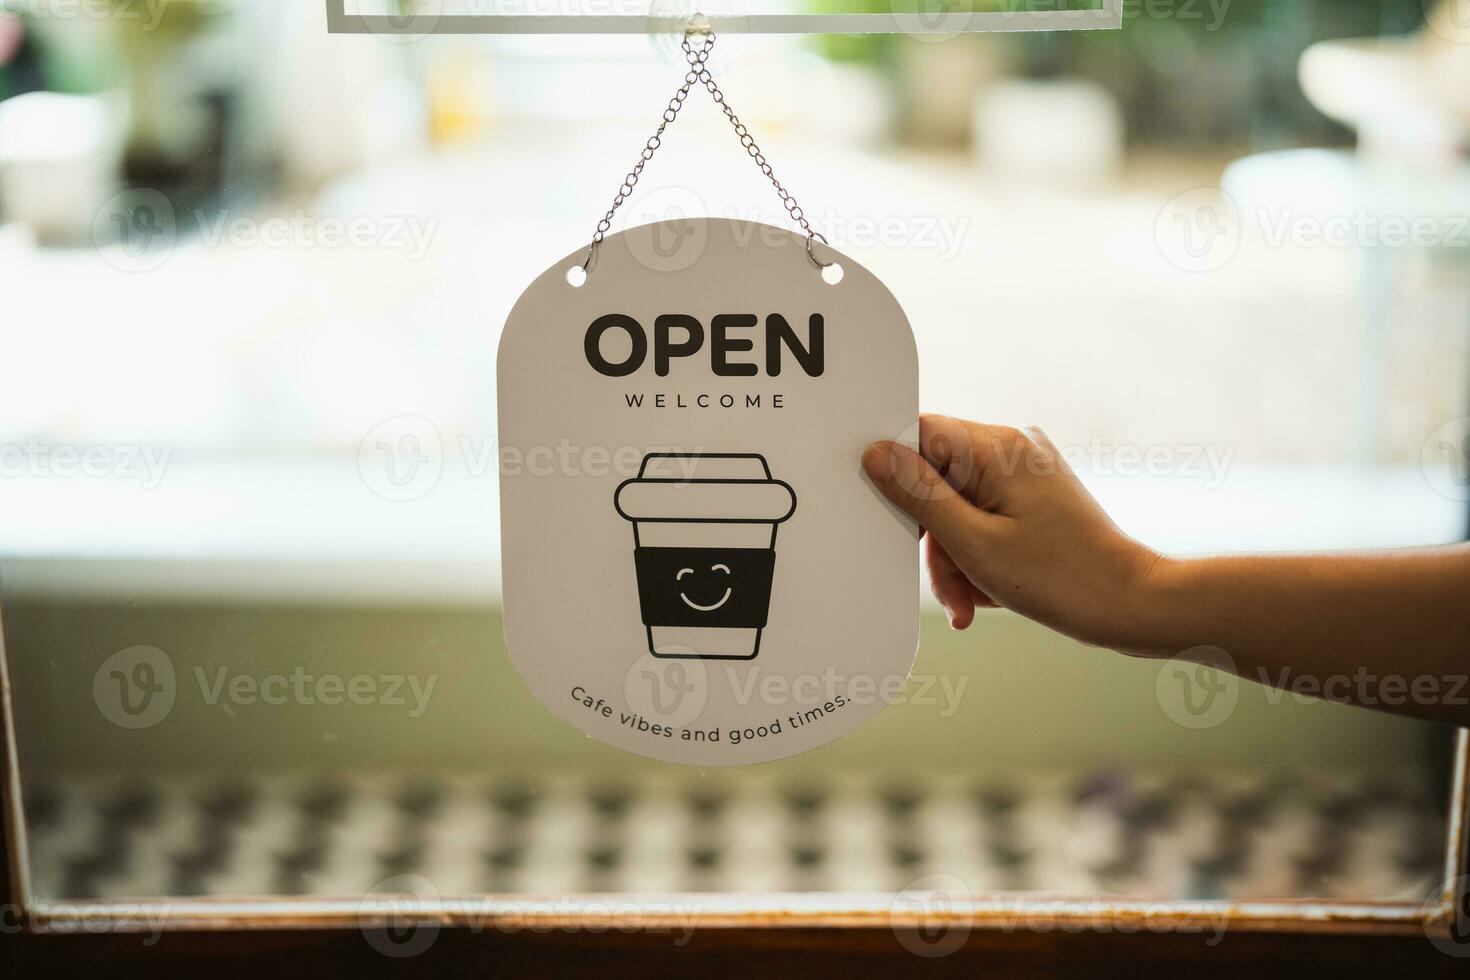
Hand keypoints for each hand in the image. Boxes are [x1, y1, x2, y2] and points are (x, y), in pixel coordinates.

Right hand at [863, 415, 1164, 653]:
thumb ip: (919, 494)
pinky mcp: (1033, 495)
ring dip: (955, 556)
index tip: (894, 517)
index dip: (896, 475)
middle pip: (935, 478)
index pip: (918, 434)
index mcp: (997, 447)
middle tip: (949, 585)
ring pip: (956, 504)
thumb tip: (878, 453)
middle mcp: (1013, 448)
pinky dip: (978, 553)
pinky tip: (986, 591)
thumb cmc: (1064, 578)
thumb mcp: (973, 542)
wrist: (1129, 604)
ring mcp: (1026, 471)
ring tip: (969, 600)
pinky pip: (983, 515)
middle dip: (934, 538)